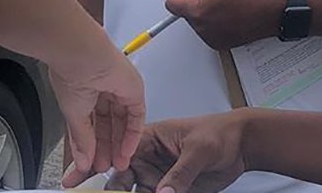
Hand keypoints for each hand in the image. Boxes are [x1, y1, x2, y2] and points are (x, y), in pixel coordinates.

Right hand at [48, 41, 145, 181]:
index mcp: (85, 91)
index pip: (92, 121)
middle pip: (109, 124)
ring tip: (117, 164)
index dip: (93, 143)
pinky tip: (126, 151)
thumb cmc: (72, 73)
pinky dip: (132, 135)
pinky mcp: (134, 89)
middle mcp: (103, 89)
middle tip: (106, 166)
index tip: (92, 161)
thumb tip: (81, 161)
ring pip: (123, 122)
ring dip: (120, 144)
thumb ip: (81, 140)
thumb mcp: (74, 114)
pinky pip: (136, 117)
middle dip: (107, 147)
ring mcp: (120, 89)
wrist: (82, 55)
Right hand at [68, 112, 249, 192]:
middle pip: (121, 180)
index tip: (78, 180)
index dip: (95, 165)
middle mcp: (148, 159)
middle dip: (110, 192)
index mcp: (148, 138)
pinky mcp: (171, 191)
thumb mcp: (199, 150)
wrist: (244, 146)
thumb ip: (180, 173)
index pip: (117, 154)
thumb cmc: (220, 134)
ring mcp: (158, 177)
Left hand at [165, 0, 283, 50]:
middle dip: (196, 2)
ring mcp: (210, 39)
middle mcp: (201, 30)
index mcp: (198, 13)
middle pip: (185, 13)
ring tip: (226, 5)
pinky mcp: (220, 44)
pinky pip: (208, 30)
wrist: (269, 13)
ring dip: (205, 13)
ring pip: (197, 22)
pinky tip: (230, 15)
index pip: (172, 4)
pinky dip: (214, 22)